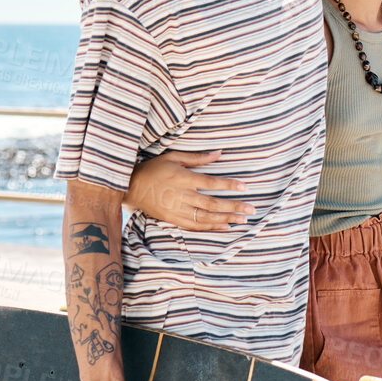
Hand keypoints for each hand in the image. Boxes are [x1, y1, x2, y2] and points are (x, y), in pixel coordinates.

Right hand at [128, 150, 253, 230]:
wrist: (130, 188)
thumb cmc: (153, 169)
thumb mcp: (173, 157)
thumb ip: (197, 158)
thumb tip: (219, 153)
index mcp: (182, 178)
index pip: (210, 182)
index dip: (228, 185)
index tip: (245, 187)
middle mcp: (181, 195)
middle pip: (212, 203)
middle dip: (233, 206)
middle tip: (251, 208)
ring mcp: (177, 209)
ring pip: (206, 217)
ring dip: (226, 218)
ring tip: (242, 219)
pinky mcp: (173, 219)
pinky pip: (195, 225)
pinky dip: (211, 227)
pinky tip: (225, 226)